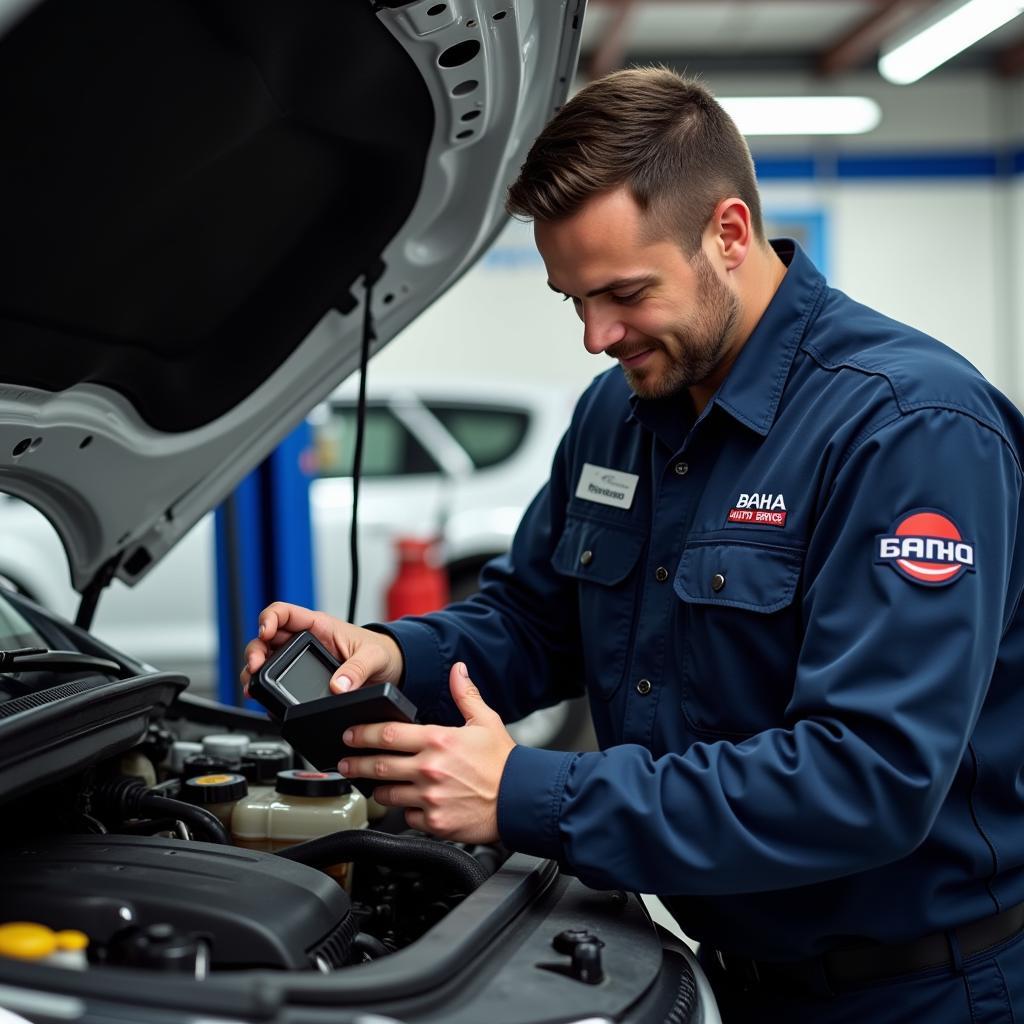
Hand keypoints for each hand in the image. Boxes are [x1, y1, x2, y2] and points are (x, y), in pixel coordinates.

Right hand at [241, 602, 403, 695]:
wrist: (389, 668)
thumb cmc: (380, 652)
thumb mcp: (372, 657)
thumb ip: (357, 669)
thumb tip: (338, 686)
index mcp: (320, 626)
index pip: (284, 612)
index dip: (269, 619)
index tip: (264, 633)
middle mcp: (305, 640)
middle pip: (267, 638)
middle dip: (255, 651)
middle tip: (255, 667)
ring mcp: (301, 659)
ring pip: (267, 660)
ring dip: (255, 672)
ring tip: (252, 686)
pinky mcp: (302, 677)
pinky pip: (277, 680)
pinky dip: (266, 689)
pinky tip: (263, 700)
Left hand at [338, 662, 515, 843]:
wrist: (522, 800)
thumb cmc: (504, 763)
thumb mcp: (486, 721)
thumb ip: (465, 695)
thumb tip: (458, 669)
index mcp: (439, 740)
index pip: (387, 734)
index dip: (362, 733)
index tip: (349, 733)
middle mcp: (430, 769)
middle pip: (377, 766)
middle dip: (354, 763)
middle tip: (344, 762)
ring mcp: (430, 799)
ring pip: (387, 795)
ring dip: (377, 789)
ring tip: (374, 785)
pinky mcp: (435, 823)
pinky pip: (407, 818)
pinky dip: (406, 812)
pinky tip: (411, 805)